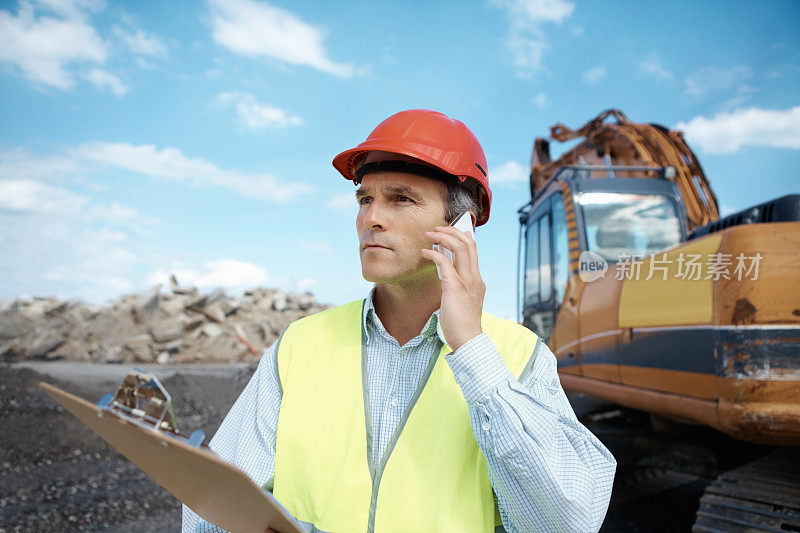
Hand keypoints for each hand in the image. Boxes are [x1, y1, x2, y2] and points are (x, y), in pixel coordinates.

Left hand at [421, 223, 484, 351]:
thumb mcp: (463, 301)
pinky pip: (444, 262)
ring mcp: (466, 281)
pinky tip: (424, 253)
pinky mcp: (455, 287)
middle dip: (451, 231)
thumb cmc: (462, 324)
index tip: (449, 231)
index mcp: (477, 280)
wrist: (468, 340)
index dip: (461, 236)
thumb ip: (458, 286)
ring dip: (443, 237)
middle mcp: (474, 277)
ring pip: (460, 247)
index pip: (473, 250)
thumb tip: (447, 276)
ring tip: (429, 235)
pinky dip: (433, 254)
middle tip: (436, 229)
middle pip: (468, 243)